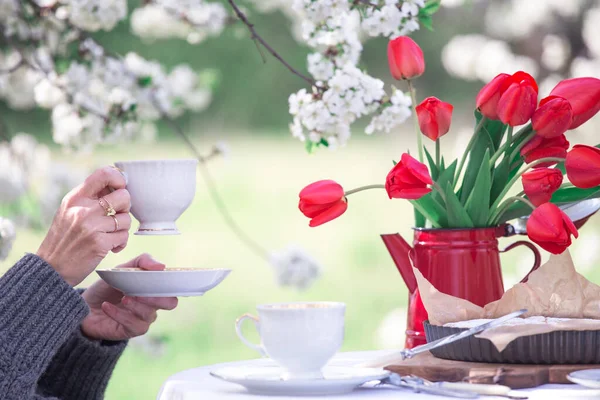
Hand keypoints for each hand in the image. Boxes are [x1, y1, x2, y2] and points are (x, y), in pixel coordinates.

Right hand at [37, 166, 131, 285]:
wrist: (51, 269)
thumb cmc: (64, 239)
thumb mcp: (69, 211)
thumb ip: (90, 198)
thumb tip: (118, 185)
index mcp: (75, 198)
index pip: (104, 174)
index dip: (119, 179)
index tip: (120, 188)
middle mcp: (83, 209)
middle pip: (124, 196)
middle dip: (125, 207)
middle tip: (116, 217)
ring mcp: (92, 226)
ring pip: (126, 219)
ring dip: (122, 228)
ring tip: (110, 235)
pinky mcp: (100, 243)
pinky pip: (124, 237)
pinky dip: (120, 243)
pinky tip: (110, 247)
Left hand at [81, 254, 177, 340]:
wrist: (85, 306)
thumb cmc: (108, 287)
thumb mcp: (123, 269)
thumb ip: (142, 262)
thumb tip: (162, 266)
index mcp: (154, 289)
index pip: (173, 288)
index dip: (172, 284)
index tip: (160, 278)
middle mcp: (153, 305)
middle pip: (170, 303)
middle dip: (157, 297)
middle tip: (141, 291)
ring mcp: (143, 319)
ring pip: (150, 314)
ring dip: (136, 305)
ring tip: (123, 297)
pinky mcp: (131, 331)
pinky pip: (133, 324)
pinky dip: (119, 314)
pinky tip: (107, 306)